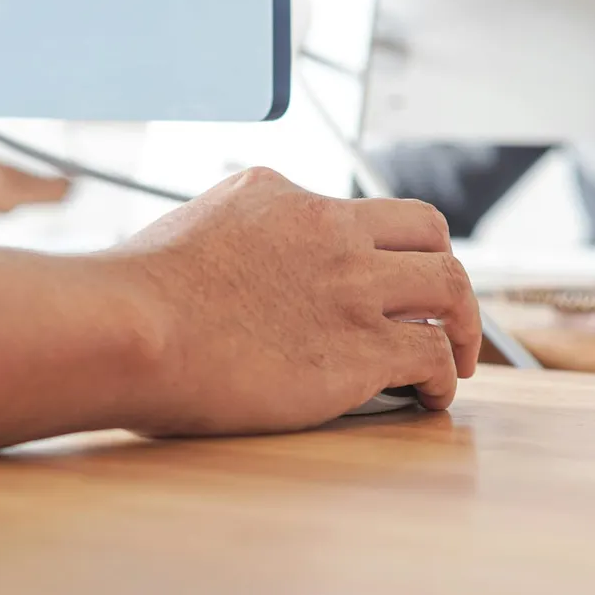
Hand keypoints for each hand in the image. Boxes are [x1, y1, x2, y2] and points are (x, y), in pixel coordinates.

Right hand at [114, 167, 481, 436]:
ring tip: (459, 358)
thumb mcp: (194, 229)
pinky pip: (431, 356)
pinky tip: (432, 397)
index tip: (388, 280)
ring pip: (449, 288)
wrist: (131, 327)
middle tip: (445, 312)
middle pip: (428, 235)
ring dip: (464, 324)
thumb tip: (242, 269)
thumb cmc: (135, 296)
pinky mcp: (359, 349)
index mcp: (286, 197)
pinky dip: (443, 378)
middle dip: (444, 273)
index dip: (384, 248)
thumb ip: (238, 239)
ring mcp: (352, 288)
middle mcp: (332, 232)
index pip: (360, 212)